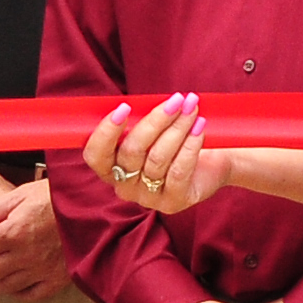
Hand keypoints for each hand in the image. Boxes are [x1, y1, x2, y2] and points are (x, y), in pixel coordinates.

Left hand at [0, 177, 71, 301]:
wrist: (92, 207)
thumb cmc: (56, 197)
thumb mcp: (20, 194)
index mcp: (14, 232)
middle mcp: (25, 255)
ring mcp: (41, 270)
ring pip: (6, 286)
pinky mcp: (58, 279)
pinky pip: (32, 294)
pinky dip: (16, 295)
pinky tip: (9, 290)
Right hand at [84, 96, 220, 213]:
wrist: (207, 167)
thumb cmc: (170, 141)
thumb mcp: (150, 130)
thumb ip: (137, 119)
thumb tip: (141, 101)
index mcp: (109, 167)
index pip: (95, 155)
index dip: (105, 132)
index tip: (124, 107)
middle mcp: (124, 186)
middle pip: (132, 151)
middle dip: (156, 121)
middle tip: (176, 100)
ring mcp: (147, 197)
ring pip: (158, 158)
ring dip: (178, 128)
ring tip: (192, 107)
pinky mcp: (172, 202)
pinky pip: (178, 171)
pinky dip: (190, 145)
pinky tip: (199, 127)